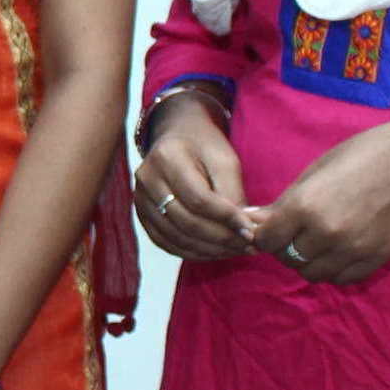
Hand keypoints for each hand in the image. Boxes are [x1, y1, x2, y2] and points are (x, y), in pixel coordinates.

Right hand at [134, 95, 252, 261]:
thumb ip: (232, 194)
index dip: (226, 219)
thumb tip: (242, 231)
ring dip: (209, 250)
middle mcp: (146, 179)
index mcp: (167, 157)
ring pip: (175, 237)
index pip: (198, 199)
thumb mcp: (224, 161)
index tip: (250, 231)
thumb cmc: (205, 147)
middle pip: (185, 222)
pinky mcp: (141, 214)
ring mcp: (139, 198)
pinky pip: (165, 242)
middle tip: (248, 246)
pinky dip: (191, 252)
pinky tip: (214, 252)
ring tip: (235, 251)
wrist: (178, 137)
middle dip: (221, 239)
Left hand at [243, 112, 389, 286]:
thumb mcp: (315, 172)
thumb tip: (250, 220)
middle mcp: (326, 233)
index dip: (264, 235)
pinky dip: (335, 268)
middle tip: (295, 231)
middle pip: (287, 259)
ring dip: (310, 261)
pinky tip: (340, 247)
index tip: (271, 228)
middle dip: (285, 247)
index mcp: (305, 206)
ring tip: (319, 239)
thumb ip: (284, 203)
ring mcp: (353, 250)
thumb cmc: (362, 156)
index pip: (266, 240)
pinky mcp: (375, 259)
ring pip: (313, 273)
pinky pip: (342, 278)